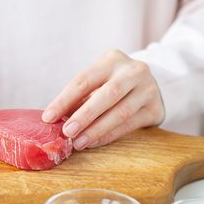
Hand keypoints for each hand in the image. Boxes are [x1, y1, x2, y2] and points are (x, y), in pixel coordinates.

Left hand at [42, 50, 164, 149]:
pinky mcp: (155, 108)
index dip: (64, 100)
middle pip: (107, 95)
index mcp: (111, 60)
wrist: (150, 85)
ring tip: (78, 143)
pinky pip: (129, 125)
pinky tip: (93, 142)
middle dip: (84, 116)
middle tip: (67, 132)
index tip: (48, 118)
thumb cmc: (113, 84)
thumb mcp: (97, 82)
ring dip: (96, 130)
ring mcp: (148, 89)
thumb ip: (78, 98)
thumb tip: (54, 120)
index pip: (84, 80)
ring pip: (120, 112)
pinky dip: (109, 135)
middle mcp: (133, 71)